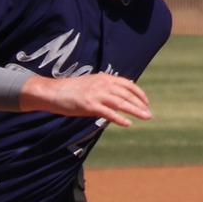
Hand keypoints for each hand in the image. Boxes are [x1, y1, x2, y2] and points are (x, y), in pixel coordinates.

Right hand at [20, 73, 151, 126]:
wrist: (53, 92)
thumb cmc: (72, 90)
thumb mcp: (91, 84)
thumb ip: (105, 88)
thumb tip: (119, 95)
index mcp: (104, 78)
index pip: (127, 84)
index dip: (139, 93)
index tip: (146, 102)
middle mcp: (102, 84)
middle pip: (127, 94)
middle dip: (140, 104)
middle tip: (149, 114)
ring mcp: (96, 94)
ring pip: (121, 103)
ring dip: (135, 111)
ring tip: (145, 117)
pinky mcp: (89, 105)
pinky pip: (108, 113)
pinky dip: (119, 118)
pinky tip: (128, 123)